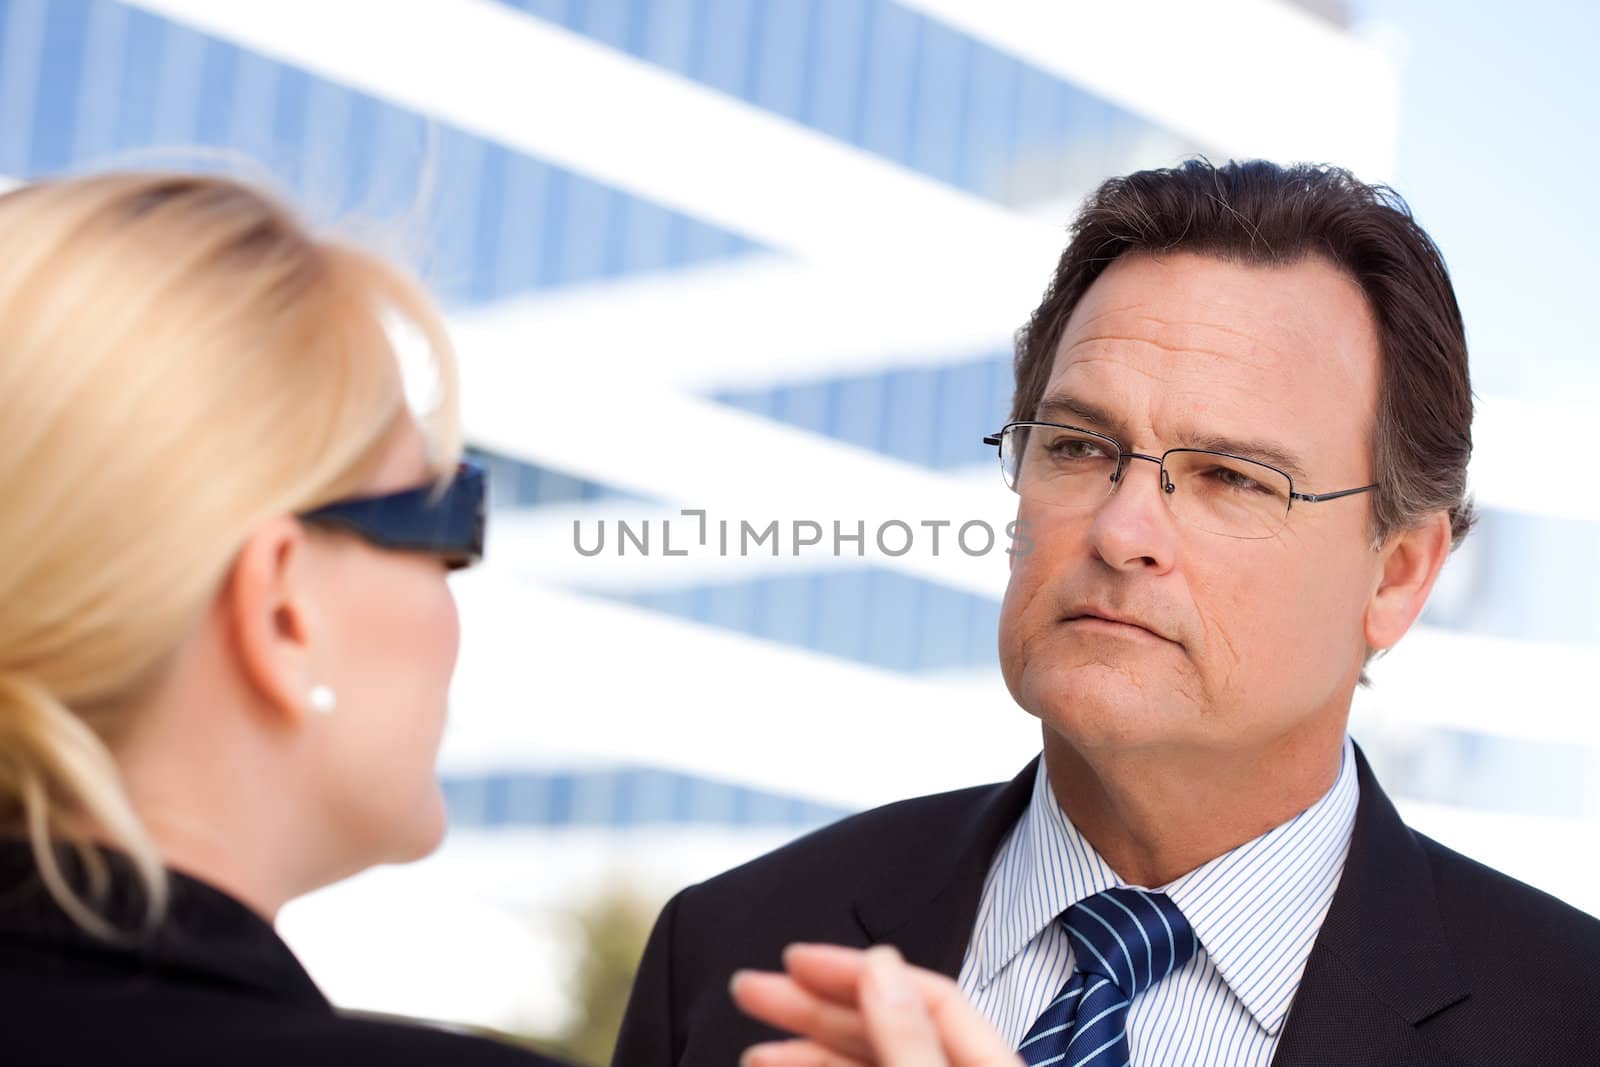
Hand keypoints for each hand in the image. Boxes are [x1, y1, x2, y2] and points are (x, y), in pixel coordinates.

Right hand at [730, 943, 1021, 1066]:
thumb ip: (910, 1041)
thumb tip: (881, 965)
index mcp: (992, 1066)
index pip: (927, 997)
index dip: (859, 970)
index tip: (794, 959)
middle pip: (889, 1028)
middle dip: (815, 1008)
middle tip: (748, 988)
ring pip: (870, 1066)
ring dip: (808, 1053)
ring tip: (754, 1053)